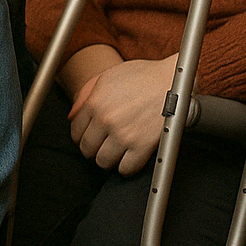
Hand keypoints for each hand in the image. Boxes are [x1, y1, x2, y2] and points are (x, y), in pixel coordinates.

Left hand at [68, 53, 177, 175]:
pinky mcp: (143, 146)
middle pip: (87, 149)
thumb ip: (86, 94)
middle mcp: (106, 119)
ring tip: (116, 152)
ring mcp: (124, 134)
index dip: (81, 136)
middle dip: (93, 149)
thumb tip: (71, 116)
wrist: (174, 80)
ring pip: (103, 162)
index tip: (90, 137)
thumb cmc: (143, 76)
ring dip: (107, 159)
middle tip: (103, 145)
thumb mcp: (108, 76)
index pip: (75, 131)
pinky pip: (125, 169)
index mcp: (95, 102)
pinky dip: (125, 167)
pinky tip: (129, 157)